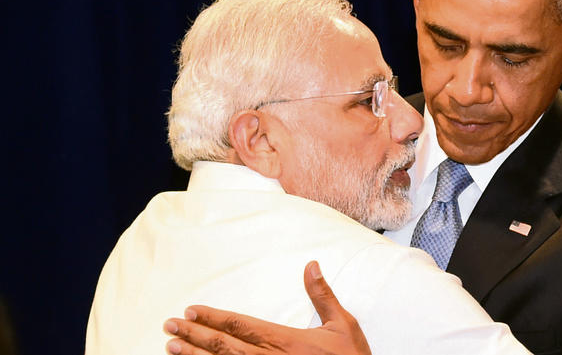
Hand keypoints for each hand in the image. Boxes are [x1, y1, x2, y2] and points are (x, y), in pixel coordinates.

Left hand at [163, 261, 370, 354]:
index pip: (241, 325)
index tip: (191, 311)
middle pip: (225, 346)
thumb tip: (311, 265)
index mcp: (287, 341)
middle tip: (168, 326)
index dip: (214, 318)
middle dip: (194, 336)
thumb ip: (322, 295)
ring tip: (170, 348)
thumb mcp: (343, 325)